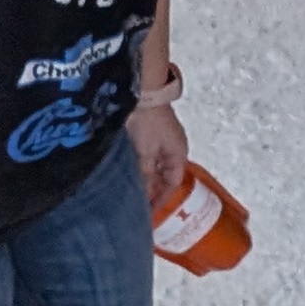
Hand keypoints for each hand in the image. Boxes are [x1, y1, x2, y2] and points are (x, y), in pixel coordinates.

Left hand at [127, 96, 188, 211]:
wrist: (141, 92)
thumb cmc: (149, 122)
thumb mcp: (146, 154)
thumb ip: (146, 176)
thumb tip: (144, 196)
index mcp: (178, 154)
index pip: (173, 183)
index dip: (162, 199)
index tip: (150, 214)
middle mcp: (172, 148)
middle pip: (164, 176)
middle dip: (152, 191)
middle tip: (137, 205)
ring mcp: (160, 139)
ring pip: (153, 167)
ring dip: (144, 179)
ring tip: (129, 192)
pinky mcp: (147, 132)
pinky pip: (144, 156)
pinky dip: (137, 166)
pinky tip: (125, 172)